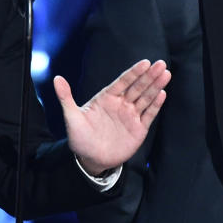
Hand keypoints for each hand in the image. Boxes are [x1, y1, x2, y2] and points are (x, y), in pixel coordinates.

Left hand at [55, 59, 169, 176]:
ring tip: (166, 74)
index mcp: (107, 98)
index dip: (134, 72)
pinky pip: (149, 114)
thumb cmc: (80, 138)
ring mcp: (130, 115)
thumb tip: (56, 78)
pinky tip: (162, 94)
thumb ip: (66, 97)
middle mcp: (121, 104)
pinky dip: (156, 105)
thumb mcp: (71, 117)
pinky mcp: (138, 129)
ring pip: (146, 98)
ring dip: (156, 87)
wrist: (90, 159)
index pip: (123, 82)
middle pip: (138, 87)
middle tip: (161, 64)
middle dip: (149, 76)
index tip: (145, 62)